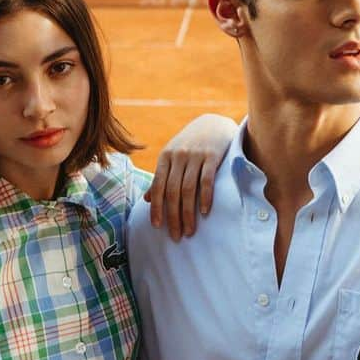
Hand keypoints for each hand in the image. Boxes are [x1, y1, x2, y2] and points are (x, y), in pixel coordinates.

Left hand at [144, 113, 236, 240]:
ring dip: (188, 213)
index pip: (157, 187)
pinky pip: (206, 180)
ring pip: (188, 189)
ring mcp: (195, 156)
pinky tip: (204, 212)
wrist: (213, 123)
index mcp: (165, 158)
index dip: (156, 208)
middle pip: (172, 192)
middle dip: (173, 216)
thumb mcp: (172, 156)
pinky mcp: (212, 156)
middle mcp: (178, 156)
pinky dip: (205, 197)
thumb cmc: (190, 144)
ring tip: (190, 231)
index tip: (157, 226)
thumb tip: (146, 199)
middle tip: (176, 236)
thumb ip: (161, 177)